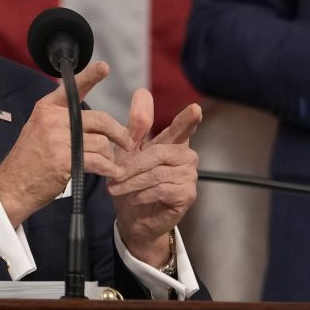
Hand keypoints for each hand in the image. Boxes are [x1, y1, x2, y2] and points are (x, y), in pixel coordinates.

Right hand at [0, 62, 134, 225]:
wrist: (12, 186)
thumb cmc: (28, 161)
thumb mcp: (38, 129)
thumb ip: (61, 119)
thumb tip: (92, 121)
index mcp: (47, 108)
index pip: (72, 88)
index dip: (90, 76)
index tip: (104, 67)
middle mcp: (53, 119)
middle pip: (100, 119)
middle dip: (118, 132)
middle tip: (126, 141)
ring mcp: (59, 139)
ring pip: (102, 142)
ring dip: (109, 156)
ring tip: (108, 163)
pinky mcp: (65, 160)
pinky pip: (98, 161)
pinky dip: (109, 168)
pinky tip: (112, 172)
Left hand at [106, 93, 200, 263]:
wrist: (133, 218)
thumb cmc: (132, 182)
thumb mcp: (128, 152)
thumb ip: (136, 125)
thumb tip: (142, 91)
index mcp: (173, 142)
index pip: (184, 126)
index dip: (188, 118)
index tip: (194, 109)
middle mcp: (186, 156)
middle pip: (159, 153)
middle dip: (133, 165)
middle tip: (114, 176)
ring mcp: (189, 176)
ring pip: (158, 173)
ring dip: (133, 181)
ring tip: (117, 189)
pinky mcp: (187, 195)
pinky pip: (163, 189)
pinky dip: (144, 194)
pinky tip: (135, 199)